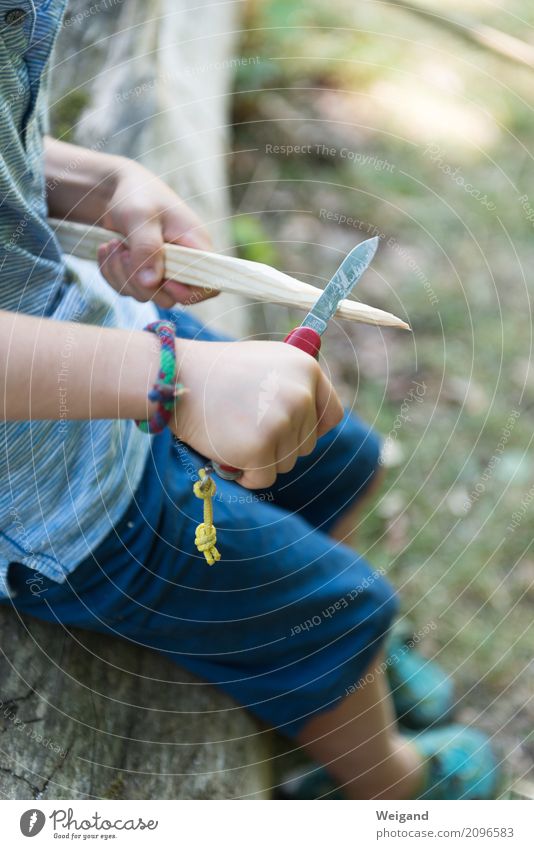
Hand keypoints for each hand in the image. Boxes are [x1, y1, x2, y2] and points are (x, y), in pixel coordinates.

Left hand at [97, 160, 217, 306]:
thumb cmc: (137, 195)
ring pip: (144, 295)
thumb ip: (147, 248)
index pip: (209, 286)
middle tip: (124, 252)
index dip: (187, 292)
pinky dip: (111, 273)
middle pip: (169, 298)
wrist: (116, 189)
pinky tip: (108, 249)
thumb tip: (150, 282)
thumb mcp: (141, 216)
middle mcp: (183, 264)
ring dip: (121, 274)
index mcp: (196, 247)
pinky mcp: (142, 275)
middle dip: (139, 281)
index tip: (162, 278)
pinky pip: (127, 289)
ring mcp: (162, 272)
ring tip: (113, 245)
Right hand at [172, 339, 343, 488]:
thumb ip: (294, 385)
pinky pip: (264, 479)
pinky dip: (245, 474)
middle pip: (306, 444)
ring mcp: (282, 422)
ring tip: (233, 431)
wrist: (177, 378)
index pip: (331, 415)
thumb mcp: (267, 363)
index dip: (311, 428)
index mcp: (307, 369)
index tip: (290, 432)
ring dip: (261, 459)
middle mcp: (301, 394)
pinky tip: (226, 449)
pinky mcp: (261, 448)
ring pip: (286, 463)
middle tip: (244, 424)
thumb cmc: (218, 373)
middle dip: (278, 444)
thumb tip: (314, 415)